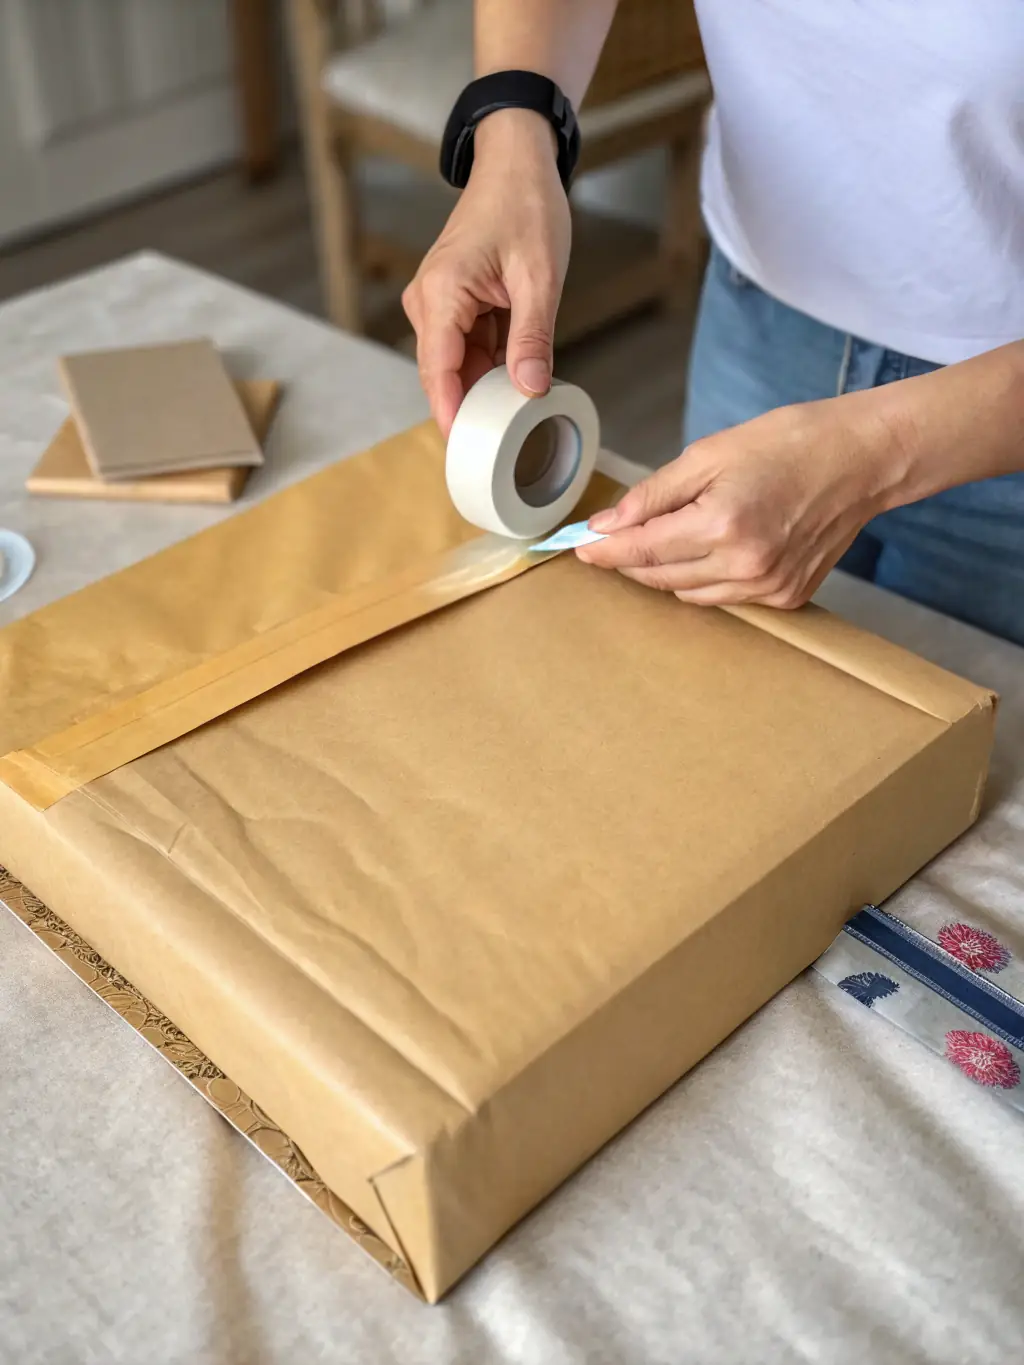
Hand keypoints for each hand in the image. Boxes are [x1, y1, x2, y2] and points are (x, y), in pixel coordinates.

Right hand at [403, 110, 569, 437]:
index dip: (451, 414)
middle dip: (468, 408)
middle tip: (499, 448)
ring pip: (454, 365)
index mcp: (442, 292)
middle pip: (441, 374)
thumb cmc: (526, 205)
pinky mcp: (451, 304)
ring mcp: (437, 303)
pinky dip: (487, 367)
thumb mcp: (540, 276)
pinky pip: (465, 349)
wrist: (516, 163)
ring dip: (482, 387)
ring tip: (513, 417)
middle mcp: (429, 300)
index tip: (465, 451)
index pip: (438, 370)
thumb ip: (532, 337)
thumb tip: (530, 391)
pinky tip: (513, 382)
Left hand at [578, 394, 905, 607]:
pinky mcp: (787, 597)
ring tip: (673, 534)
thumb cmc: (792, 442)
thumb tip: (608, 523)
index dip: (604, 550)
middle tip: (614, 537)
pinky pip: (726, 598)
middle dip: (632, 558)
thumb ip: (655, 493)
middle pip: (660, 578)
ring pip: (690, 594)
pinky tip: (715, 547)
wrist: (864, 459)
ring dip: (669, 570)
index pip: (642, 550)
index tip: (580, 547)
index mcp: (723, 524)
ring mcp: (769, 587)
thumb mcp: (711, 453)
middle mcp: (745, 565)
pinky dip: (707, 578)